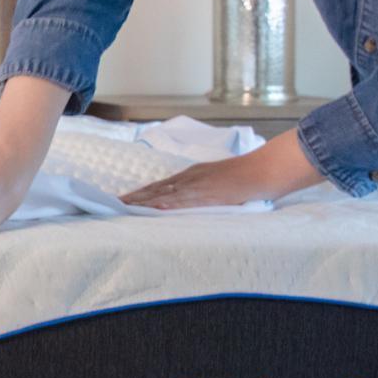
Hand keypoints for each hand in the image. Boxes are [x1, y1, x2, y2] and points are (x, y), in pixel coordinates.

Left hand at [118, 128, 323, 209]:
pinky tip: (154, 207)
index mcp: (191, 175)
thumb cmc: (245, 179)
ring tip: (125, 206)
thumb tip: (190, 203)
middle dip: (135, 196)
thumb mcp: (218, 185)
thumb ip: (203, 192)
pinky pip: (184, 199)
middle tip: (114, 203)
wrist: (263, 170)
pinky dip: (167, 203)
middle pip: (156, 188)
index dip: (141, 193)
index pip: (160, 186)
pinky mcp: (208, 192)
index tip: (124, 199)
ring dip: (144, 200)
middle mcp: (190, 177)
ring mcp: (197, 184)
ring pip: (164, 193)